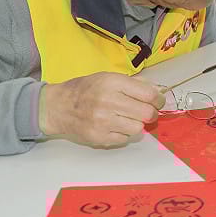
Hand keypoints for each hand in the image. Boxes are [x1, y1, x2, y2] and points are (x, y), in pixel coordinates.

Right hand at [39, 72, 163, 147]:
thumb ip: (134, 83)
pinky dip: (124, 133)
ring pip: (137, 128)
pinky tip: (116, 126)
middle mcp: (109, 102)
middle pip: (146, 113)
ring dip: (137, 124)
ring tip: (128, 118)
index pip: (148, 94)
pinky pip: (124, 138)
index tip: (158, 102)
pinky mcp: (99, 138)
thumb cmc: (85, 89)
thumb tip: (157, 91)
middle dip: (151, 113)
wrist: (57, 107)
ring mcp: (103, 122)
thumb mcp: (108, 77)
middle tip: (148, 112)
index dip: (158, 99)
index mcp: (113, 83)